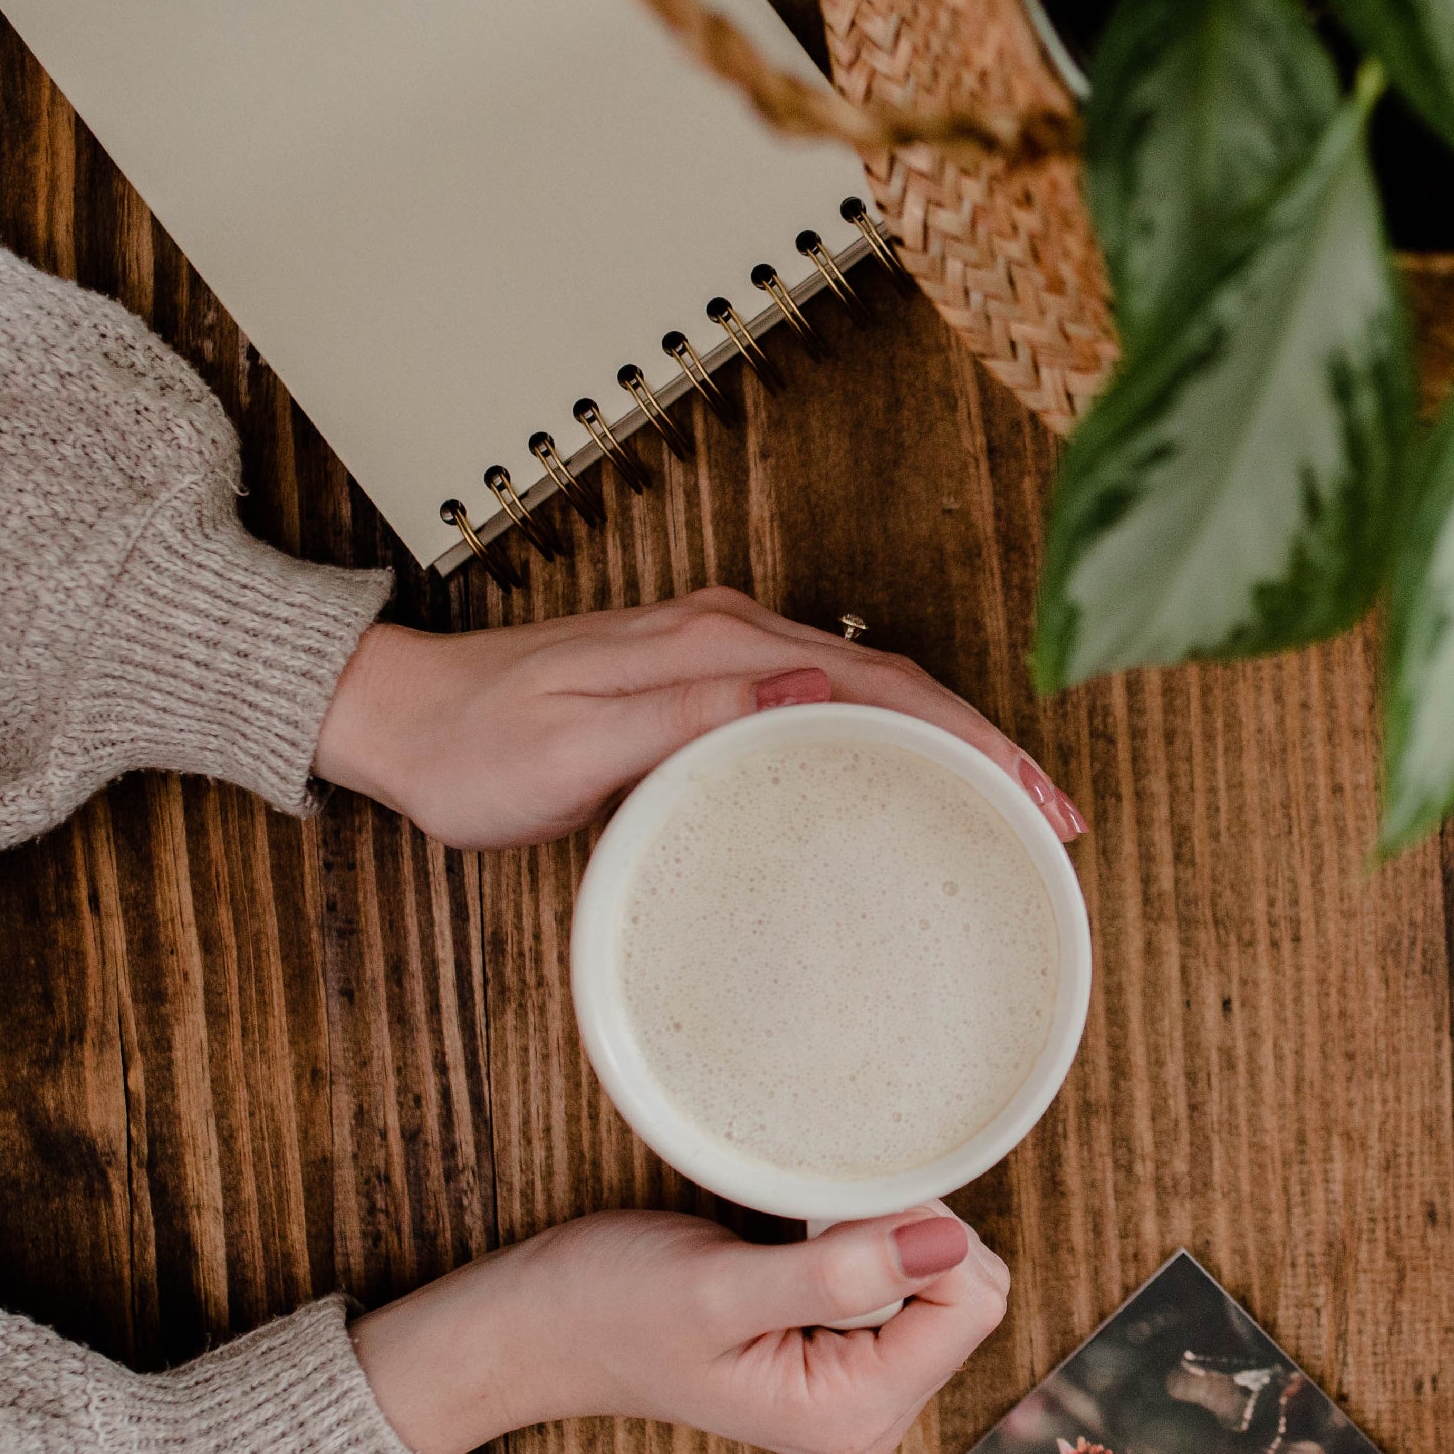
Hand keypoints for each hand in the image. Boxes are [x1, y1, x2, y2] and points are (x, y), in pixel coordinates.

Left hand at [311, 585, 1085, 848]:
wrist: (400, 717)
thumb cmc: (474, 749)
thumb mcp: (573, 747)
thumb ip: (688, 712)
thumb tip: (813, 684)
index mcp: (713, 644)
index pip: (879, 684)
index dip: (966, 740)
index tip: (1029, 795)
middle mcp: (730, 633)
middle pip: (897, 681)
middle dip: (986, 745)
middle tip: (1052, 819)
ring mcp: (722, 653)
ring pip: (872, 692)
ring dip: (948, 744)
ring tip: (1011, 810)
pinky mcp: (707, 680)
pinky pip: (829, 704)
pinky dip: (892, 741)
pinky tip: (914, 786)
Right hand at [348, 1204, 1010, 1453]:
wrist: (539, 1326)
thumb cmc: (608, 1309)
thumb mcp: (717, 1291)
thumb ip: (837, 1275)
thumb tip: (949, 1242)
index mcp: (854, 1418)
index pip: (973, 1301)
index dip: (920, 1233)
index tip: (834, 1213)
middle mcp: (873, 1416)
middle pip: (970, 1290)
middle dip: (905, 1235)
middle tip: (810, 1225)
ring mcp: (862, 1387)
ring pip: (943, 1277)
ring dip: (880, 1234)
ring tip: (795, 1238)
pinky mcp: (846, 1352)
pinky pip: (906, 1278)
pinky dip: (863, 1241)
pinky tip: (799, 1244)